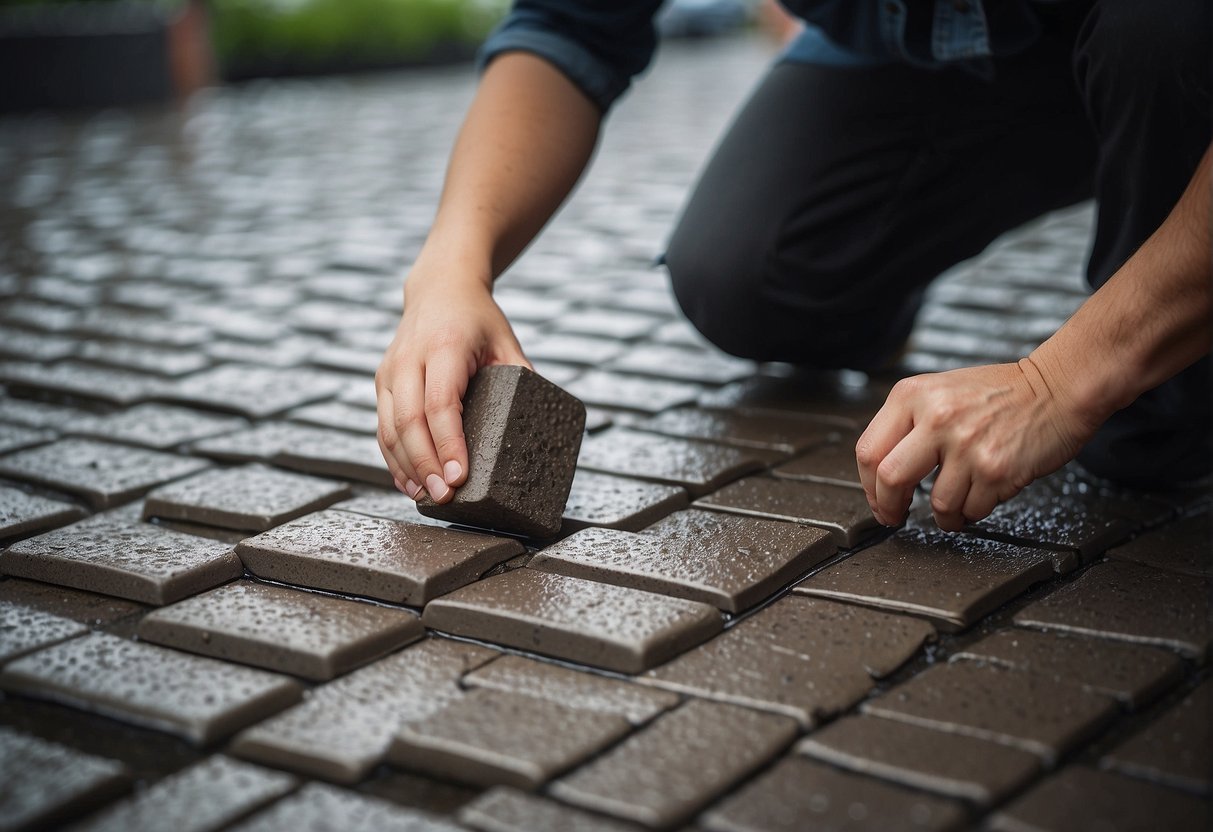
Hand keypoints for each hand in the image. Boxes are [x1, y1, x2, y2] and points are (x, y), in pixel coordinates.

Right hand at [375, 269, 529, 503]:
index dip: (448, 443)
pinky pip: (382, 427)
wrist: (439, 287)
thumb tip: (540, 425)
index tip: (459, 475)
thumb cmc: (477, 318)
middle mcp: (410, 358)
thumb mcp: (506, 342)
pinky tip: (409, 482)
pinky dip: (393, 458)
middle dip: (425, 464)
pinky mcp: (382, 382)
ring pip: (389, 428)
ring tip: (427, 497)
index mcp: (444, 347)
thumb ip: (522, 379)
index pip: (440, 403)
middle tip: (443, 496)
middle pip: (408, 421)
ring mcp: (390, 370)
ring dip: (406, 467)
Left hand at [854, 359, 1098, 530]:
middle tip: (894, 516)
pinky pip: (970, 510)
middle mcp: (936, 418)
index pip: (869, 450)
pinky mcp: (995, 470)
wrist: (1058, 387)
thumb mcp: (940, 391)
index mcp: (913, 396)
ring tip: (954, 505)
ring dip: (943, 515)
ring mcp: (966, 446)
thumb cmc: (1002, 392)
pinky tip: (979, 496)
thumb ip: (908, 423)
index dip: (868, 484)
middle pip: (890, 479)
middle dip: (888, 507)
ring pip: (936, 503)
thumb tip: (879, 470)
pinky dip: (971, 512)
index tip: (877, 497)